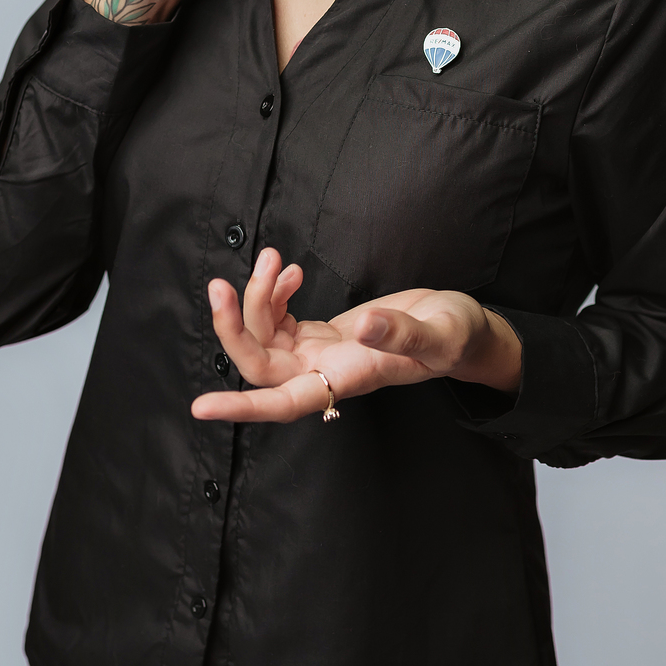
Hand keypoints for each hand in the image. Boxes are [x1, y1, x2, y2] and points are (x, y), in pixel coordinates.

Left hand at [194, 247, 522, 422]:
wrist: (464, 330)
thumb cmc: (458, 338)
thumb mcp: (440, 334)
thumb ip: (402, 334)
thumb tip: (364, 326)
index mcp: (349, 379)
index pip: (284, 403)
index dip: (242, 406)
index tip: (200, 407)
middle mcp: (326, 372)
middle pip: (259, 363)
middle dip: (233, 324)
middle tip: (222, 283)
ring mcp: (321, 354)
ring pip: (264, 337)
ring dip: (256, 297)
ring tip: (275, 258)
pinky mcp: (322, 335)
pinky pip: (279, 320)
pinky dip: (274, 293)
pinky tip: (289, 272)